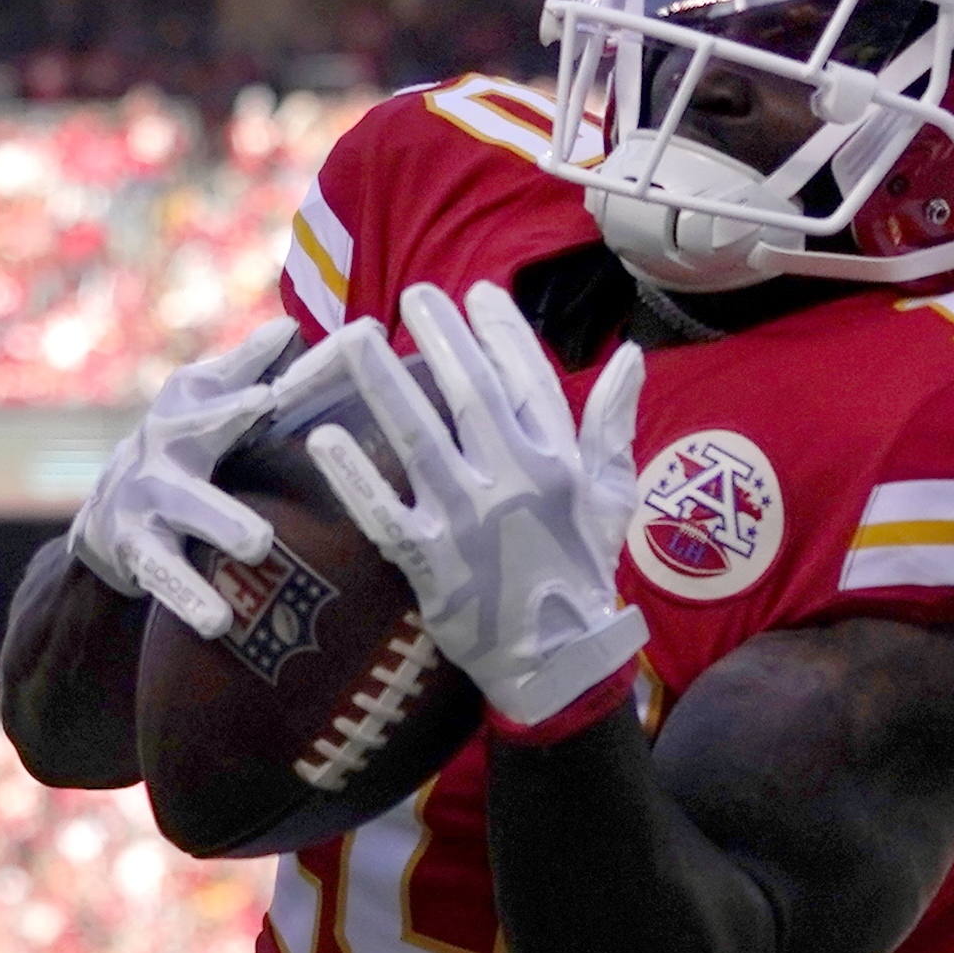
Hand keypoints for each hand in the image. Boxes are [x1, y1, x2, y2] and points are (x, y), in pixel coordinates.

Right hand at [68, 319, 298, 634]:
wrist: (107, 514)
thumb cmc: (180, 449)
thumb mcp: (201, 403)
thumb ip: (246, 368)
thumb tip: (291, 327)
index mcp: (188, 409)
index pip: (224, 387)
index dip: (246, 379)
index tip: (272, 381)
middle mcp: (163, 447)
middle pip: (197, 433)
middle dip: (229, 415)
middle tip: (269, 406)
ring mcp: (145, 500)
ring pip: (181, 511)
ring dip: (218, 523)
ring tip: (259, 545)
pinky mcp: (136, 551)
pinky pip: (164, 575)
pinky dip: (190, 596)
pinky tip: (218, 621)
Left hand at [307, 281, 647, 731]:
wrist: (559, 658)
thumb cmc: (583, 569)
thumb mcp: (613, 492)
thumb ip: (614, 420)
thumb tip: (630, 354)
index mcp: (557, 462)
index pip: (529, 379)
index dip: (502, 332)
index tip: (476, 294)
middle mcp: (514, 482)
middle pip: (470, 395)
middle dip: (441, 338)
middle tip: (411, 296)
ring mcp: (469, 521)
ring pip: (418, 439)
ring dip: (382, 386)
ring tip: (350, 338)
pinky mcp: (431, 560)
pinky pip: (384, 512)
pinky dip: (353, 478)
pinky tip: (323, 439)